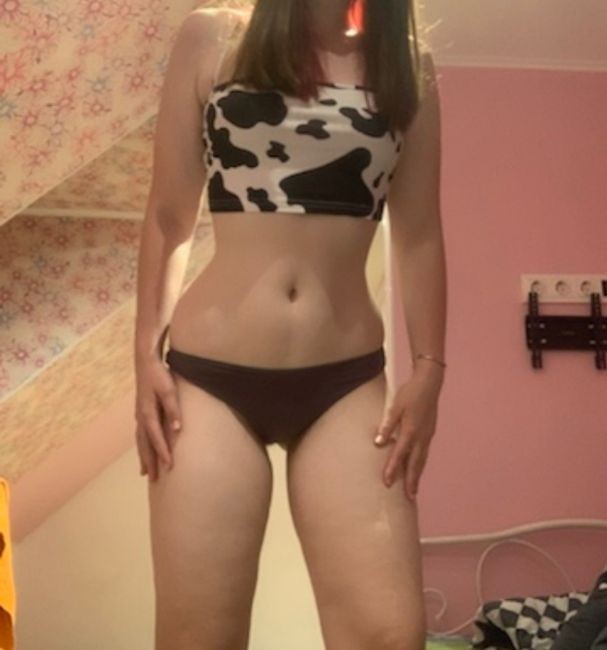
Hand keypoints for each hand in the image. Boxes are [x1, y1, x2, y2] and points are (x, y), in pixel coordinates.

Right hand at [134, 353, 181, 481]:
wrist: (145, 360)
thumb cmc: (159, 374)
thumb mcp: (169, 389)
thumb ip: (173, 409)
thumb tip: (177, 429)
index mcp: (147, 412)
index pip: (156, 438)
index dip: (162, 453)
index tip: (169, 467)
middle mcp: (141, 416)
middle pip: (144, 444)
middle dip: (149, 462)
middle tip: (153, 480)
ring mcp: (139, 414)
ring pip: (140, 440)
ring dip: (143, 456)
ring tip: (145, 472)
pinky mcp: (141, 410)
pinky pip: (140, 433)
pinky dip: (142, 445)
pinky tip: (144, 450)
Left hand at [373, 369, 441, 498]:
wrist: (429, 383)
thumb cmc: (410, 394)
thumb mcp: (394, 406)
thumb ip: (387, 425)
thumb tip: (378, 442)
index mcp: (410, 431)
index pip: (399, 455)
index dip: (392, 469)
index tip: (387, 483)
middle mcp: (421, 437)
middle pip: (415, 464)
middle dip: (411, 481)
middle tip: (409, 498)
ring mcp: (427, 435)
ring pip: (422, 460)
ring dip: (417, 475)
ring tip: (413, 490)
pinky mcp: (429, 432)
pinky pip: (424, 453)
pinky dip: (420, 464)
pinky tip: (416, 468)